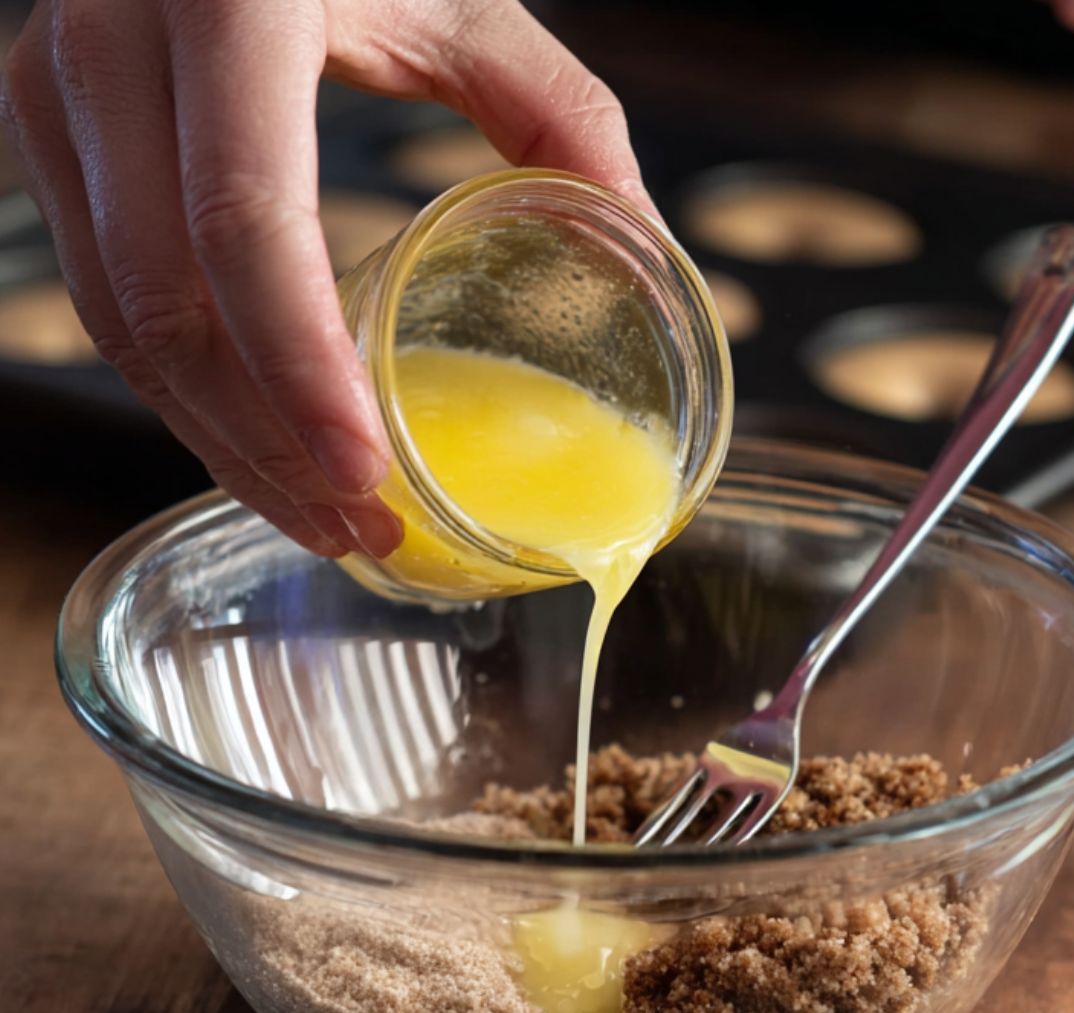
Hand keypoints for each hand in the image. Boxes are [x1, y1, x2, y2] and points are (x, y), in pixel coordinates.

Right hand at [0, 0, 651, 557]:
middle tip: (358, 530)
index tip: (365, 477)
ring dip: (220, 443)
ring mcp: (56, 101)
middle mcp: (108, 55)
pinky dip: (186, 389)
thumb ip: (558, 109)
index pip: (243, 228)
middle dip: (261, 449)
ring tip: (320, 515)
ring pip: (120, 326)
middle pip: (166, 311)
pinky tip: (259, 440)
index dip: (299, 372)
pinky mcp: (50, 140)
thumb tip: (644, 233)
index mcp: (227, 10)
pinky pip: (104, 300)